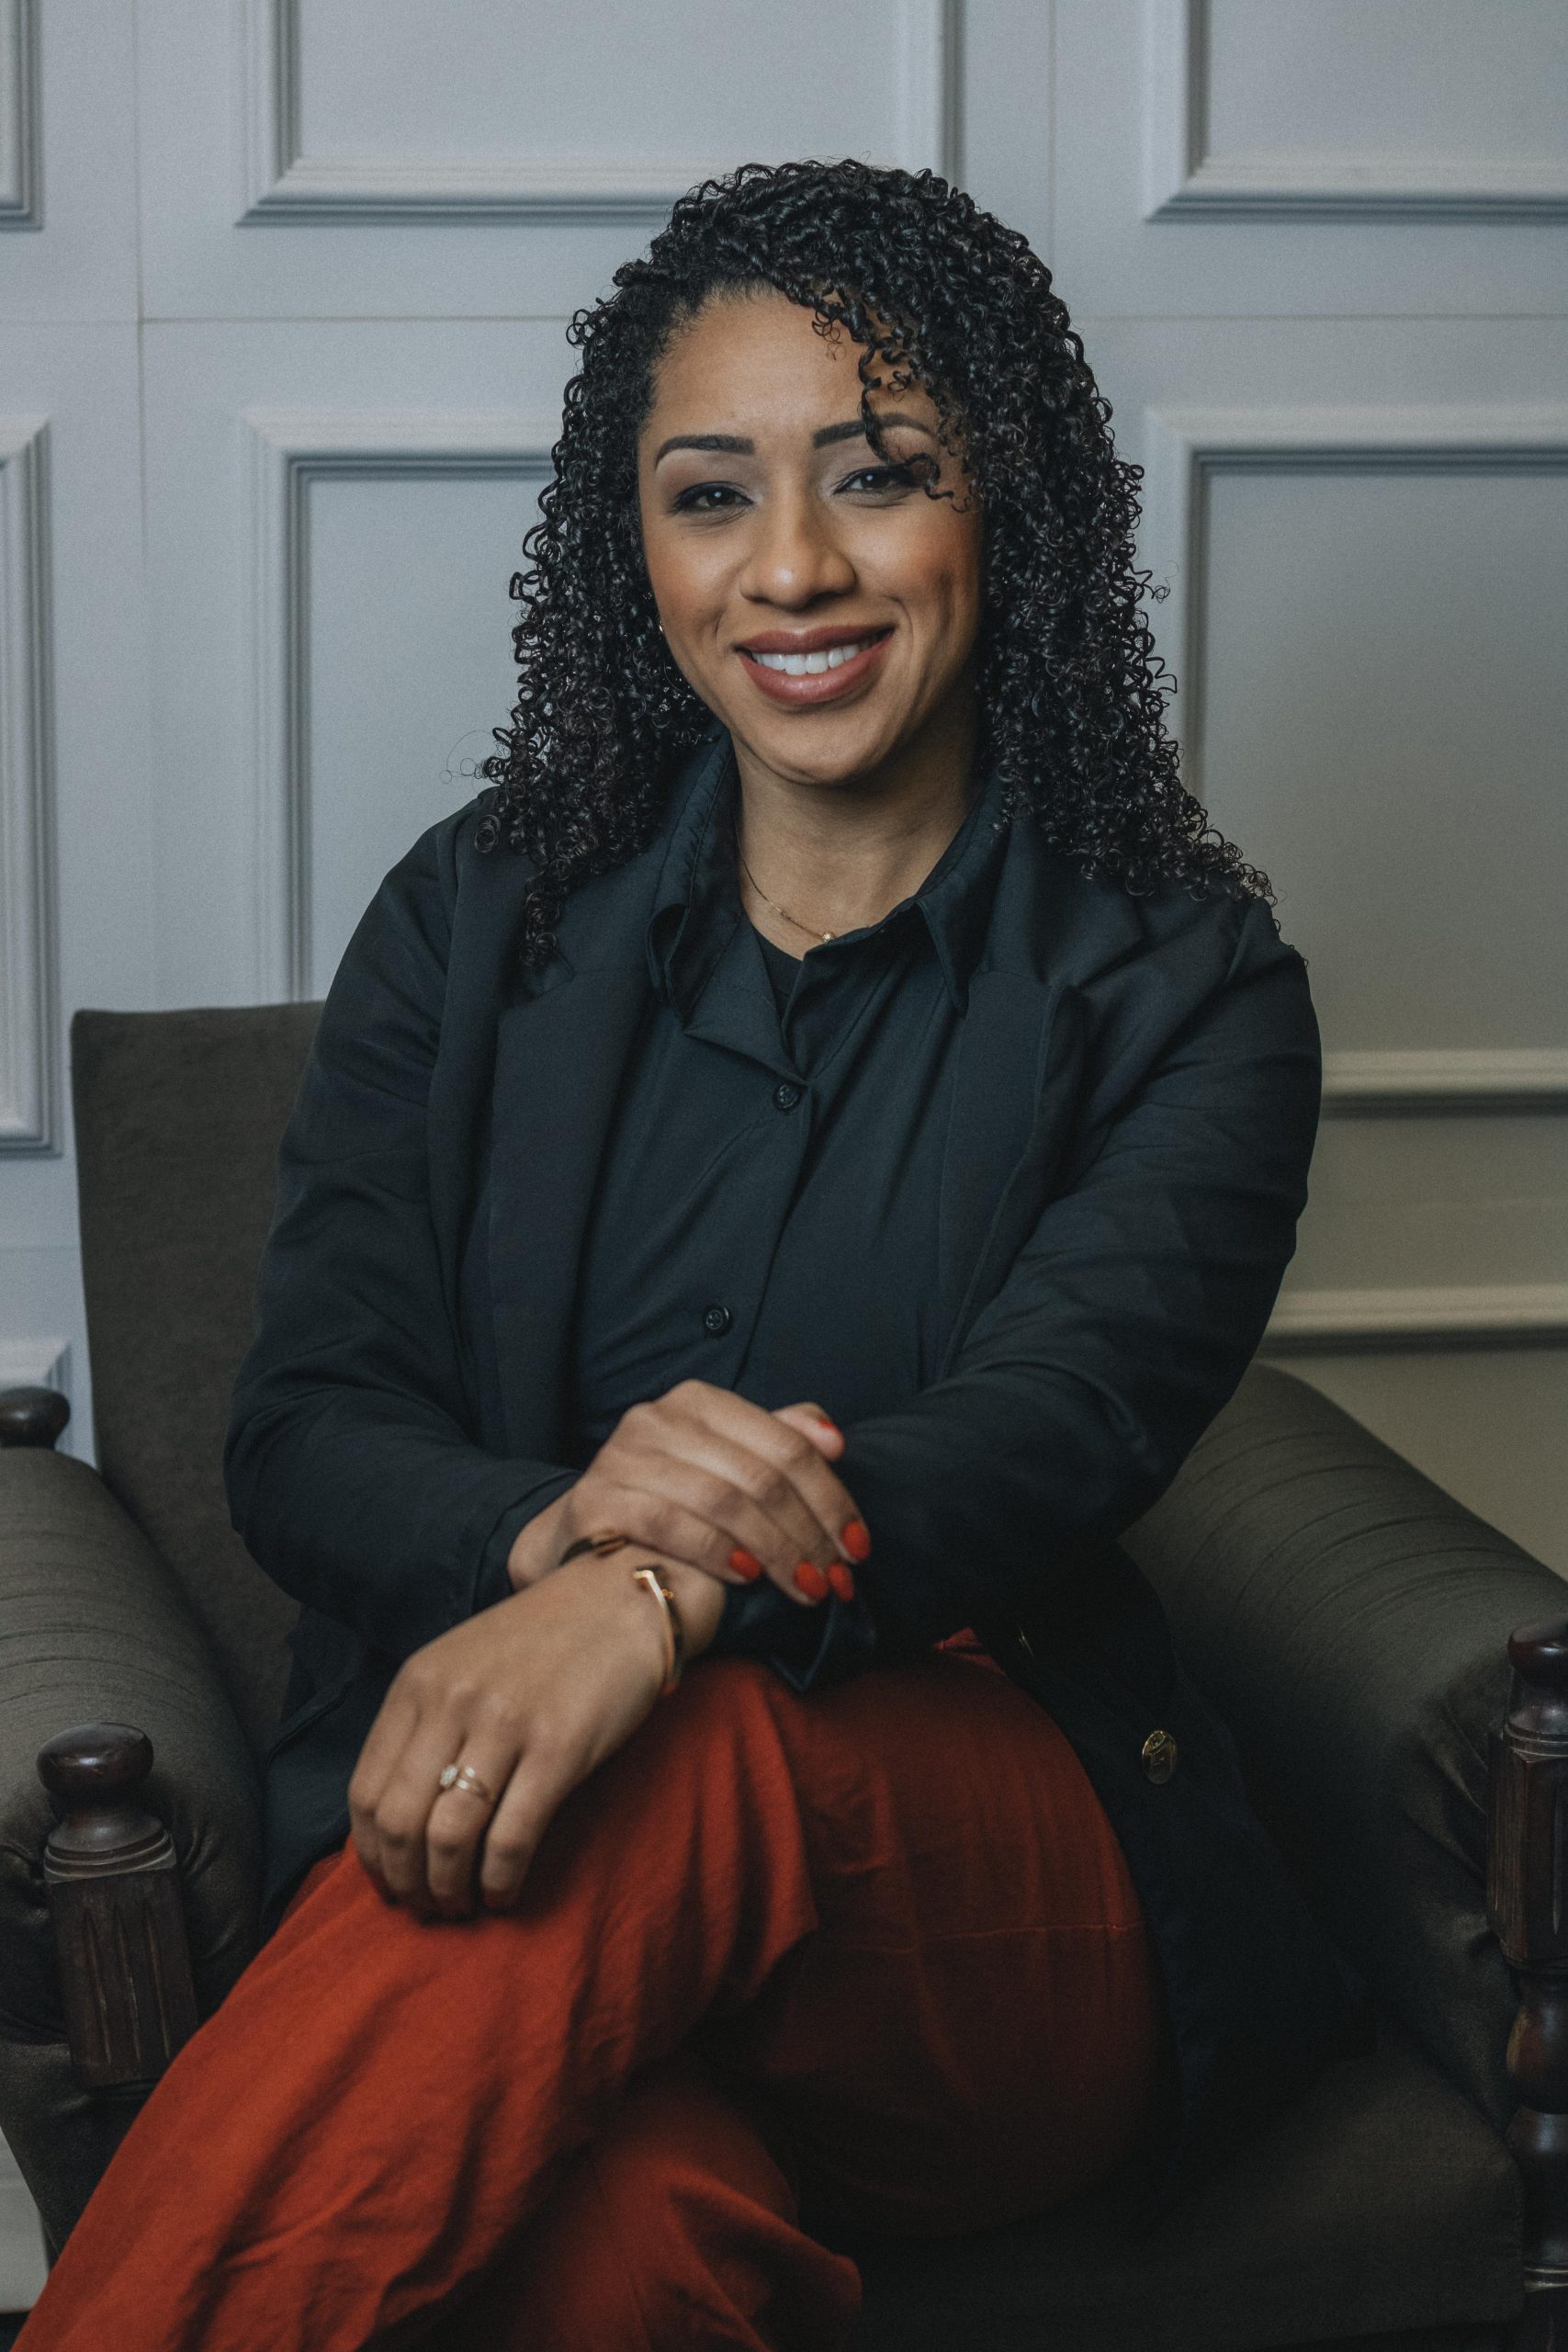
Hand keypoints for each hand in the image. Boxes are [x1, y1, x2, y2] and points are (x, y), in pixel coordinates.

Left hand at [348, 1548, 724, 1917]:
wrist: (619, 1598)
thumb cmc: (541, 1641)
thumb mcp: (462, 1663)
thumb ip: (425, 1723)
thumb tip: (394, 1819)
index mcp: (419, 1683)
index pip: (365, 1792)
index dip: (371, 1854)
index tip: (391, 1881)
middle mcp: (453, 1702)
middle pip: (399, 1823)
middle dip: (407, 1882)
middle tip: (429, 1907)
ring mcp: (506, 1725)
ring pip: (449, 1838)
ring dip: (449, 1890)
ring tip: (464, 1906)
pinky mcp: (559, 1749)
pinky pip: (511, 1839)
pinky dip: (500, 1882)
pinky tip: (505, 1893)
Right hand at [507, 1384, 869, 1610]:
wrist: (588, 1539)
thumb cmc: (673, 1504)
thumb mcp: (726, 1464)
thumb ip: (778, 1441)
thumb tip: (833, 1439)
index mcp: (699, 1402)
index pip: (787, 1446)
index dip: (831, 1498)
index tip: (858, 1547)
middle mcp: (658, 1418)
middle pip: (761, 1477)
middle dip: (810, 1534)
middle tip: (838, 1579)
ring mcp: (623, 1456)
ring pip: (724, 1501)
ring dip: (776, 1552)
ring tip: (805, 1588)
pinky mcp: (598, 1498)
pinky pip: (670, 1524)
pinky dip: (716, 1551)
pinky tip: (747, 1578)